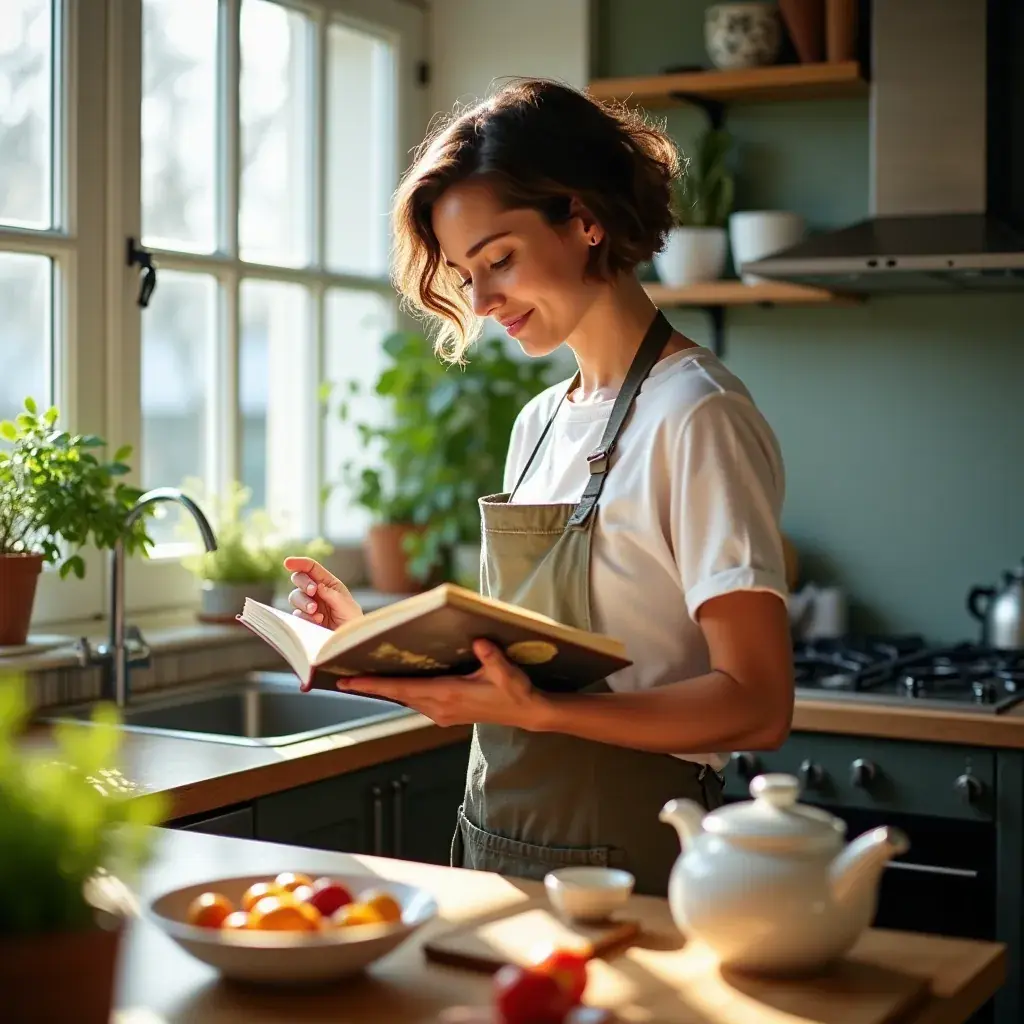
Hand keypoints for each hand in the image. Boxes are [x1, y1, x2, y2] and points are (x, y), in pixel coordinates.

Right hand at [283, 556, 362, 629]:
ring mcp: (309, 605)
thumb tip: (318, 585)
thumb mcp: (346, 604)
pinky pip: (296, 613)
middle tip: (312, 591)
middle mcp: (316, 592)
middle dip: (303, 583)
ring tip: (316, 612)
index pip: (312, 568)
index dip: (300, 563)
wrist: (349, 641)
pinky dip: (304, 616)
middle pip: (299, 579)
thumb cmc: (351, 620)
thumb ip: (331, 594)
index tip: (288, 562)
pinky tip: (317, 621)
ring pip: (295, 596)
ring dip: (303, 602)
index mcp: (328, 583)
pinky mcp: (304, 618)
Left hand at [338, 638, 547, 729]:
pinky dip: (402, 693)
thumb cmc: (517, 691)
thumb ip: (492, 657)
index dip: (375, 685)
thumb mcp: (506, 673)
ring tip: (363, 679)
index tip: (350, 682)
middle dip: (372, 687)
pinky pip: (417, 702)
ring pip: (407, 700)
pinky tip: (396, 684)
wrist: (528, 712)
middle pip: (398, 696)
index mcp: (449, 695)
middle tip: (344, 677)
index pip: (403, 690)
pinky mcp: (448, 714)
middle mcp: (441, 707)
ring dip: (387, 691)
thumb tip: (478, 641)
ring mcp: (443, 713)